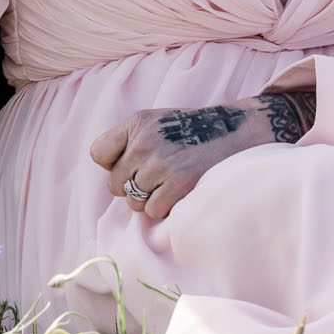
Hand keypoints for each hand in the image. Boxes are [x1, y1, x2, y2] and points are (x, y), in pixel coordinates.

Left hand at [89, 101, 273, 221]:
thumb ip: (128, 141)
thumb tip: (109, 175)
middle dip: (133, 186)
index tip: (133, 164)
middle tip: (159, 176)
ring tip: (171, 183)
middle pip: (115, 184)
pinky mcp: (178, 184)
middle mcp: (145, 141)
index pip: (98, 153)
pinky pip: (152, 211)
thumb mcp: (156, 122)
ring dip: (150, 199)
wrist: (236, 133)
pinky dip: (165, 208)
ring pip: (133, 201)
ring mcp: (161, 164)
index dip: (113, 164)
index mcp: (137, 123)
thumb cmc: (192, 132)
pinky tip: (180, 192)